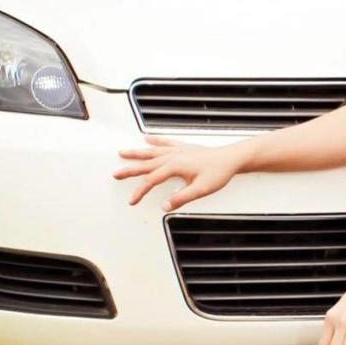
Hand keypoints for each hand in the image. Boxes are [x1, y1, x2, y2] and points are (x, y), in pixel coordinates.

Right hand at [113, 135, 238, 210]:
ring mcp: (177, 150)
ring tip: (122, 153)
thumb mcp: (201, 190)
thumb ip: (182, 198)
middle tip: (115, 173)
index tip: (132, 200)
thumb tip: (165, 206)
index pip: (151, 180)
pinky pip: (164, 143)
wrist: (230, 158)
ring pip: (152, 151)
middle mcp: (173, 156)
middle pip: (146, 164)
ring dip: (136, 153)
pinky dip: (155, 140)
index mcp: (175, 166)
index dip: (140, 191)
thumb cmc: (218, 173)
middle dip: (129, 169)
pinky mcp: (183, 147)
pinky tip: (147, 138)